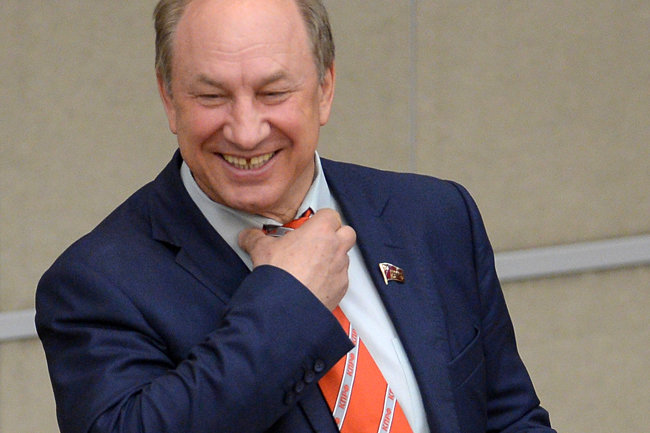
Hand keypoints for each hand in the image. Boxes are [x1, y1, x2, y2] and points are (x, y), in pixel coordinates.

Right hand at [238, 209, 355, 310]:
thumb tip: (248, 236)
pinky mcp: (341, 288)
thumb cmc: (279, 275)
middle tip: (317, 242)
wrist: (285, 305)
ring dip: (333, 258)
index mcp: (320, 231)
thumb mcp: (261, 249)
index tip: (309, 226)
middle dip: (335, 235)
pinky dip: (331, 279)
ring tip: (312, 266)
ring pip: (344, 256)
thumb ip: (254, 238)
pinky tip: (313, 283)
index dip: (320, 219)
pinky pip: (340, 278)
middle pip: (347, 232)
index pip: (330, 214)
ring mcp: (340, 269)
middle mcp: (335, 247)